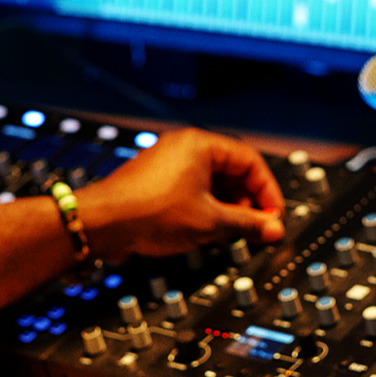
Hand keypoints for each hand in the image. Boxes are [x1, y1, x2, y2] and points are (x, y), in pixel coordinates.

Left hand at [75, 128, 285, 261]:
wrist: (101, 225)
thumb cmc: (146, 213)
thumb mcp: (210, 221)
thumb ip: (248, 224)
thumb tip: (273, 228)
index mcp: (200, 144)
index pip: (250, 161)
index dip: (267, 191)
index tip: (272, 216)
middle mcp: (183, 148)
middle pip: (232, 171)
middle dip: (247, 201)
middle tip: (255, 227)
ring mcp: (167, 164)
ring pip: (212, 183)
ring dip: (227, 207)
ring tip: (231, 232)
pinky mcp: (156, 183)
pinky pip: (192, 190)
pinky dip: (206, 208)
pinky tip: (207, 230)